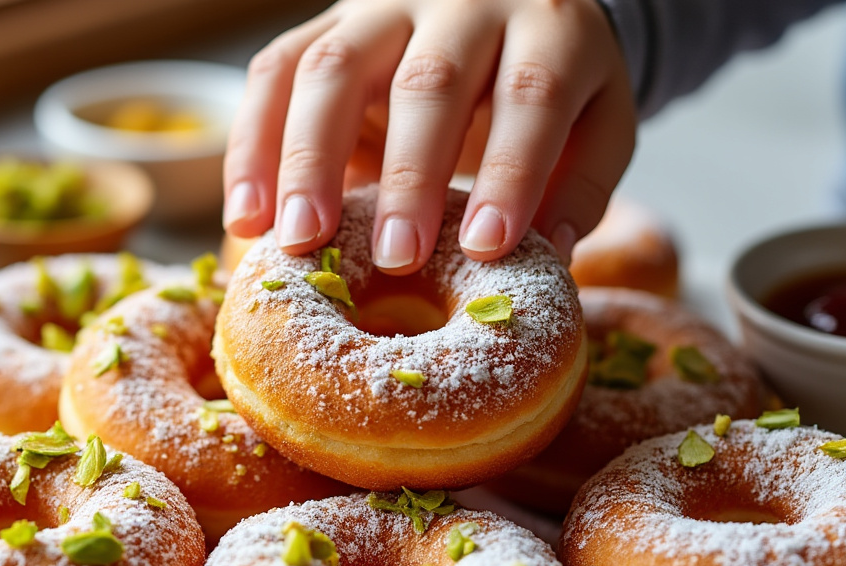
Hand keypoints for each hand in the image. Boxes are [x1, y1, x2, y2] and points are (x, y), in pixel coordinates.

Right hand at [221, 0, 635, 273]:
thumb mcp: (597, 124)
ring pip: (333, 68)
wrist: (510, 5)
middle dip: (408, 177)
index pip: (530, 95)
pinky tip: (248, 218)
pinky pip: (276, 72)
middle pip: (428, 82)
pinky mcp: (326, 24)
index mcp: (546, 29)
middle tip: (396, 259)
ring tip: (298, 242)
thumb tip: (552, 256)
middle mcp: (461, 3)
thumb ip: (577, 185)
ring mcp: (383, 7)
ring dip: (307, 161)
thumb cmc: (554, 85)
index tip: (487, 248)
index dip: (511, 172)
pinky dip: (253, 147)